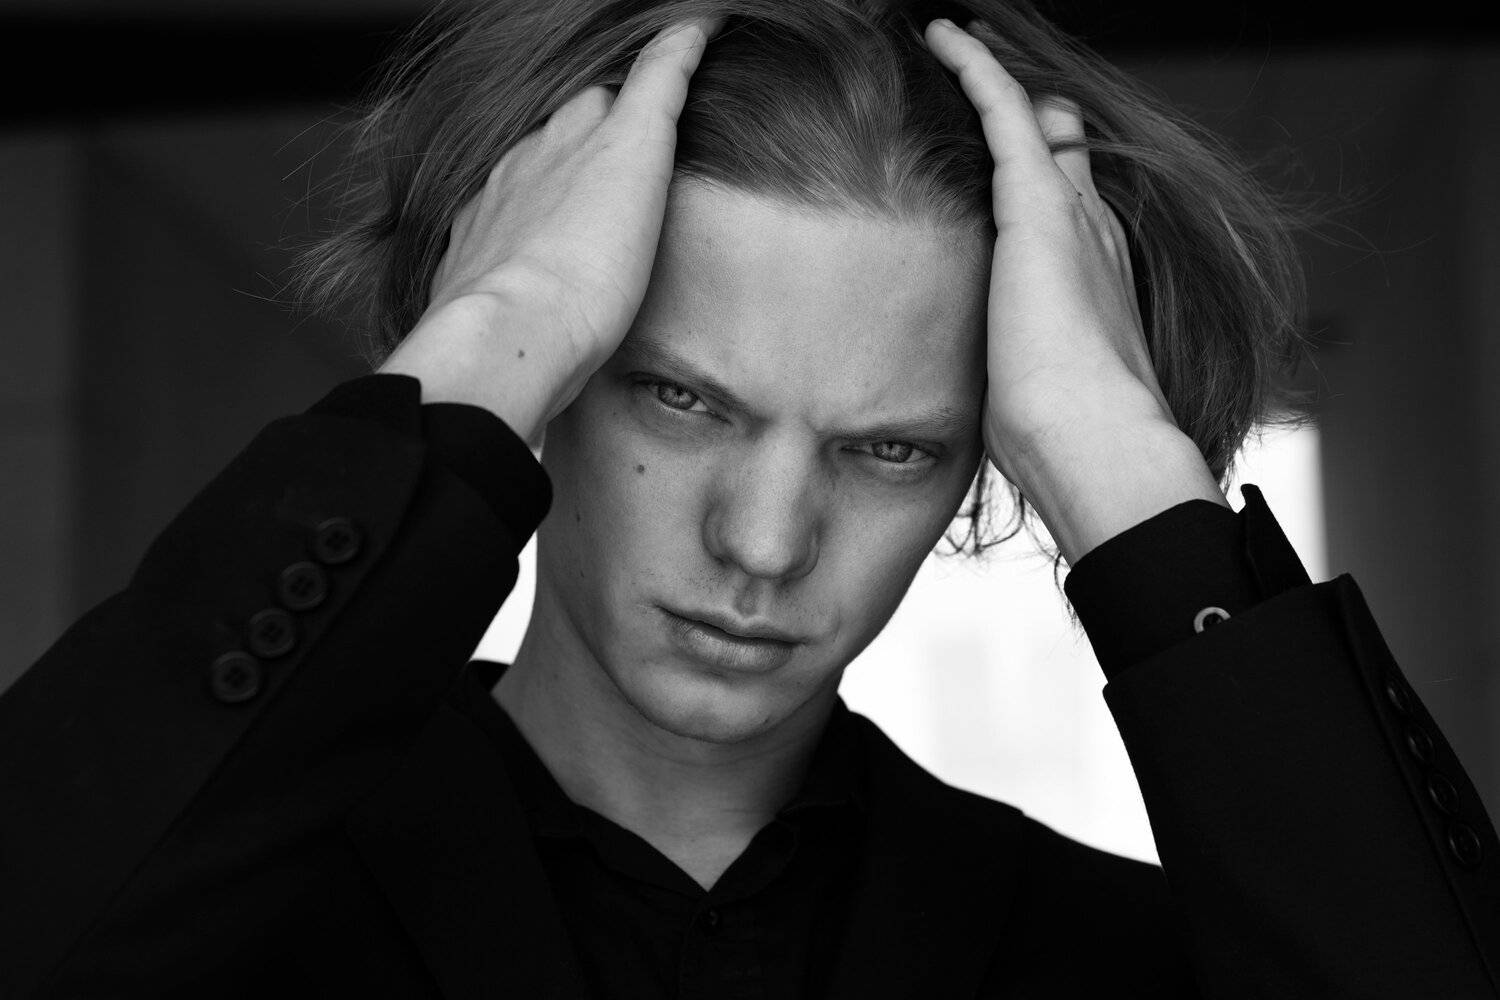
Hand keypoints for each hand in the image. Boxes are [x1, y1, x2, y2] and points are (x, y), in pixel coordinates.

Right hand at [378, 16, 722, 444]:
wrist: (512, 329)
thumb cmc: (505, 349)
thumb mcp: (496, 335)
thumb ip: (511, 334)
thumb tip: (514, 374)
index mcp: (499, 215)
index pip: (534, 177)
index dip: (558, 177)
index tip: (575, 189)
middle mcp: (529, 167)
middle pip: (566, 129)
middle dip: (590, 129)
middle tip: (616, 131)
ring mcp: (575, 148)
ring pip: (608, 102)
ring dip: (635, 96)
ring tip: (664, 74)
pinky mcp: (627, 142)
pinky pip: (661, 76)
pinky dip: (682, 52)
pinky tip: (703, 30)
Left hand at [924, 18, 1225, 562]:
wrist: (1092, 438)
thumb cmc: (1060, 437)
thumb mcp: (1032, 391)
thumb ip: (1020, 370)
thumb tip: (1005, 397)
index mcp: (1090, 275)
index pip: (1063, 202)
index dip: (1038, 170)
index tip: (1006, 155)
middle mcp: (1088, 229)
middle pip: (1054, 149)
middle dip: (1023, 117)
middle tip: (981, 77)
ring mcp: (1068, 210)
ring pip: (1028, 117)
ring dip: (992, 79)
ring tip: (953, 41)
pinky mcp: (1038, 200)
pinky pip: (1004, 105)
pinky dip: (975, 66)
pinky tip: (943, 36)